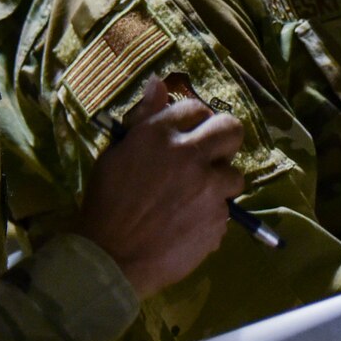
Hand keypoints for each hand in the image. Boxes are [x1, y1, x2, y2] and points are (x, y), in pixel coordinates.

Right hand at [67, 77, 244, 297]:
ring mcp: (208, 189)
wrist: (110, 257)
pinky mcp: (218, 219)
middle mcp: (190, 155)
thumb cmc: (106, 203)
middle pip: (231, 130)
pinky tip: (187, 225)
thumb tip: (159, 83)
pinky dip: (210, 216)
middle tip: (209, 157)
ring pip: (234, 175)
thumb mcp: (116, 153)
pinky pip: (224, 210)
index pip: (196, 108)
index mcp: (160, 134)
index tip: (189, 134)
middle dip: (224, 140)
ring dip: (218, 184)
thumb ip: (144, 118)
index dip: (195, 121)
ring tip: (195, 198)